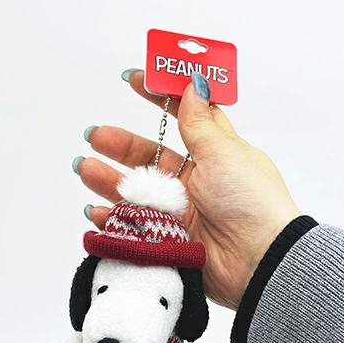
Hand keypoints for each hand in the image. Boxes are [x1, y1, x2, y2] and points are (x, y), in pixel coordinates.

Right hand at [75, 70, 298, 309]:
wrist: (258, 262)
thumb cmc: (250, 202)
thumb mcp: (225, 153)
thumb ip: (200, 123)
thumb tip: (194, 83)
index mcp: (214, 154)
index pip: (185, 117)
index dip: (160, 97)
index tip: (134, 80)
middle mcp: (196, 180)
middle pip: (150, 156)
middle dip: (121, 144)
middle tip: (96, 136)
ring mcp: (181, 211)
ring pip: (136, 190)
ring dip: (108, 179)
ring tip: (85, 168)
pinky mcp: (170, 238)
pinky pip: (134, 225)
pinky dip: (113, 220)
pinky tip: (94, 211)